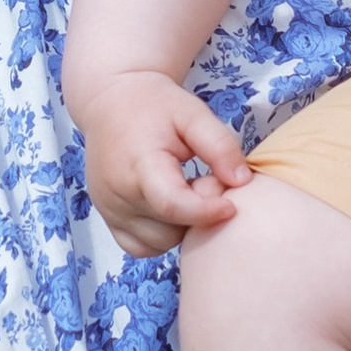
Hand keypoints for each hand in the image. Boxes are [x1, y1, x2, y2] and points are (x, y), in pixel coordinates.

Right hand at [78, 71, 254, 256]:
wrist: (111, 103)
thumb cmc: (155, 106)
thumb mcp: (193, 114)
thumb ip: (219, 145)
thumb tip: (242, 182)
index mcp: (139, 164)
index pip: (173, 205)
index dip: (207, 211)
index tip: (231, 203)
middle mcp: (118, 194)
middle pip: (170, 229)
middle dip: (198, 215)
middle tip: (205, 181)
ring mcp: (110, 210)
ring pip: (159, 243)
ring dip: (181, 227)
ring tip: (185, 190)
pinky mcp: (108, 219)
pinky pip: (141, 247)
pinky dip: (162, 235)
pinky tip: (170, 207)